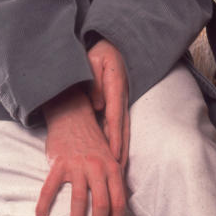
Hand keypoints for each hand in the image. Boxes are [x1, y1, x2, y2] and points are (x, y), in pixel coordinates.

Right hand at [36, 81, 127, 215]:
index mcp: (113, 167)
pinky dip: (45, 205)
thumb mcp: (110, 157)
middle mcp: (98, 167)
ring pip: (79, 202)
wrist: (74, 116)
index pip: (119, 202)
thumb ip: (114, 179)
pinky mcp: (59, 163)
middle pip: (101, 206)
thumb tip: (118, 208)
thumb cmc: (93, 141)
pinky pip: (50, 189)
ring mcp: (78, 165)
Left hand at [87, 39, 129, 161]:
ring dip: (121, 148)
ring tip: (119, 170)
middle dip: (120, 149)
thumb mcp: (93, 61)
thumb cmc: (97, 51)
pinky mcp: (116, 102)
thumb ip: (95, 81)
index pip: (114, 115)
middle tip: (118, 172)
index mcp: (115, 86)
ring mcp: (120, 100)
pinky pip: (117, 124)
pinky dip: (117, 140)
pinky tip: (114, 154)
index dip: (113, 136)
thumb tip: (98, 105)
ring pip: (122, 128)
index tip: (113, 154)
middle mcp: (120, 96)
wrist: (108, 43)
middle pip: (122, 127)